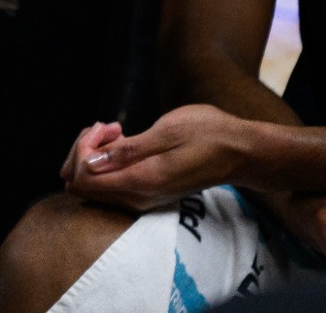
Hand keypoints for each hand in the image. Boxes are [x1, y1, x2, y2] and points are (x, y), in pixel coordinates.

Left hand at [60, 104, 246, 211]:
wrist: (242, 153)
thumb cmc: (208, 135)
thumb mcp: (167, 133)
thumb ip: (126, 152)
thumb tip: (88, 165)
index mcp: (141, 182)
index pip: (83, 179)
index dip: (83, 149)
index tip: (108, 127)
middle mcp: (138, 198)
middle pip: (83, 183)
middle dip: (86, 150)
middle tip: (110, 126)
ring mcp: (143, 198)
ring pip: (96, 182)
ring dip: (97, 152)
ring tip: (119, 130)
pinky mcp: (148, 193)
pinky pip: (112, 181)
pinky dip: (109, 159)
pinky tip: (125, 139)